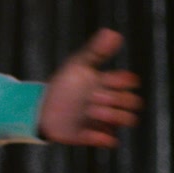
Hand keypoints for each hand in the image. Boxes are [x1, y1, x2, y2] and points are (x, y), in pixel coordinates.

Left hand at [37, 29, 142, 146]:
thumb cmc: (63, 85)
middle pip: (132, 101)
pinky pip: (109, 140)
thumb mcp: (77, 65)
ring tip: (91, 111)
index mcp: (108, 84)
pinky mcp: (94, 136)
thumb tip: (113, 32)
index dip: (121, 81)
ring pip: (125, 120)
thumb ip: (96, 51)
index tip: (106, 79)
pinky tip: (91, 132)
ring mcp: (104, 120)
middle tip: (94, 97)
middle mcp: (110, 102)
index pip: (129, 81)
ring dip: (112, 115)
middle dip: (116, 99)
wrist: (42, 109)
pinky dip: (103, 137)